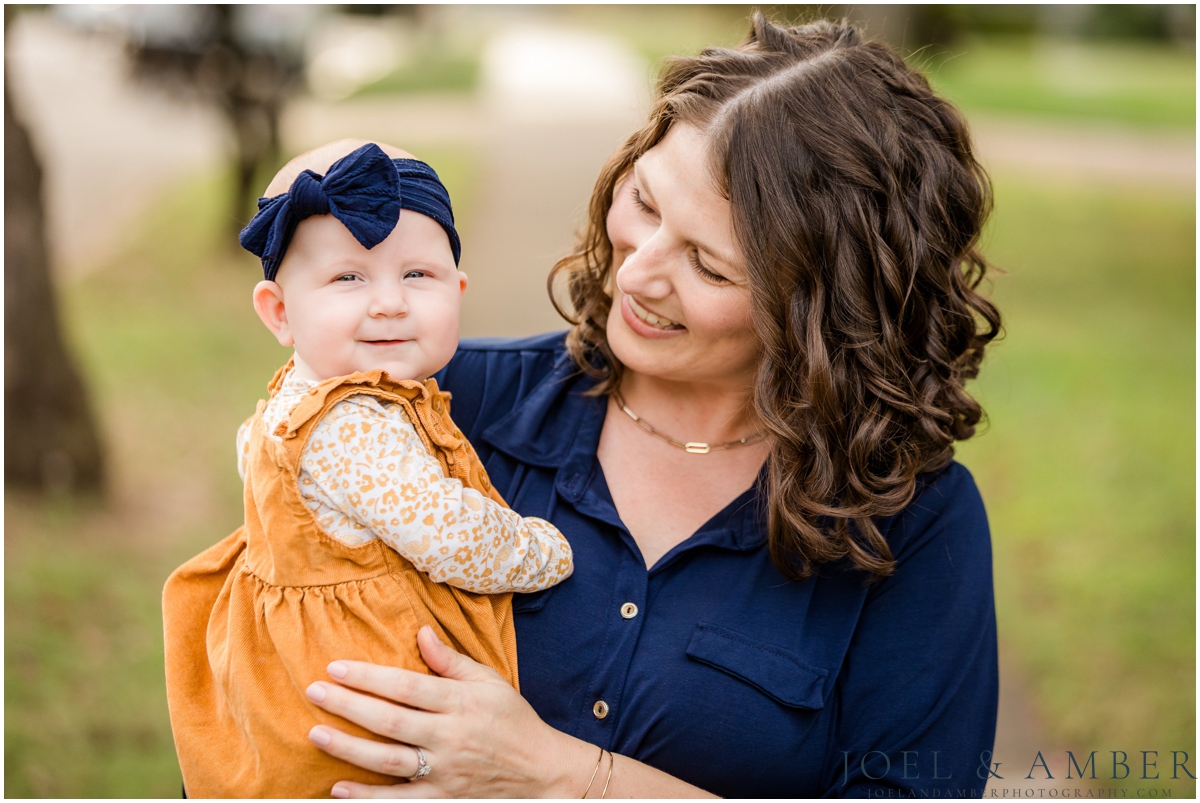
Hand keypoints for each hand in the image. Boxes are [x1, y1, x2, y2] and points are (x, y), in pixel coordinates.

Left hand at [305, 625, 592, 797]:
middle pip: (390, 721)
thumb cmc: (513, 720)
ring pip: (388, 760)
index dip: (368, 677)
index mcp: (460, 702)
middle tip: (313, 692)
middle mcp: (450, 736)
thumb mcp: (489, 681)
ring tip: (316, 734)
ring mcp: (445, 772)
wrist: (542, 772)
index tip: (335, 667)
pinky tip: (338, 788)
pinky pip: (400, 801)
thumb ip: (451, 660)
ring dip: (349, 748)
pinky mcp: (443, 799)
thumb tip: (420, 633)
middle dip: (348, 706)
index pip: (406, 686)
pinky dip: (368, 798)